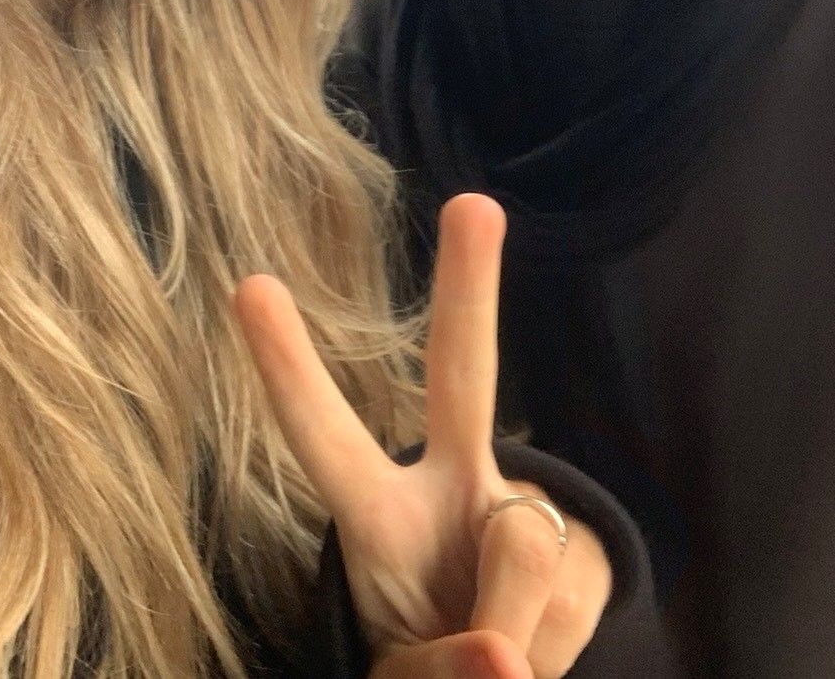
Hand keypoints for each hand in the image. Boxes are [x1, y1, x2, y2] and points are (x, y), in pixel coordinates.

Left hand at [235, 194, 609, 676]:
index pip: (324, 437)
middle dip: (470, 289)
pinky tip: (533, 653)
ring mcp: (521, 510)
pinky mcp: (584, 548)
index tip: (249, 282)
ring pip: (521, 548)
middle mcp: (450, 486)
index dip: (288, 370)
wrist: (509, 678)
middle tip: (475, 204)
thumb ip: (440, 662)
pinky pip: (568, 600)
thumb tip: (503, 657)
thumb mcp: (408, 674)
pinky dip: (549, 652)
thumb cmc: (433, 662)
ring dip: (509, 632)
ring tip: (495, 662)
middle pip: (461, 376)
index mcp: (379, 515)